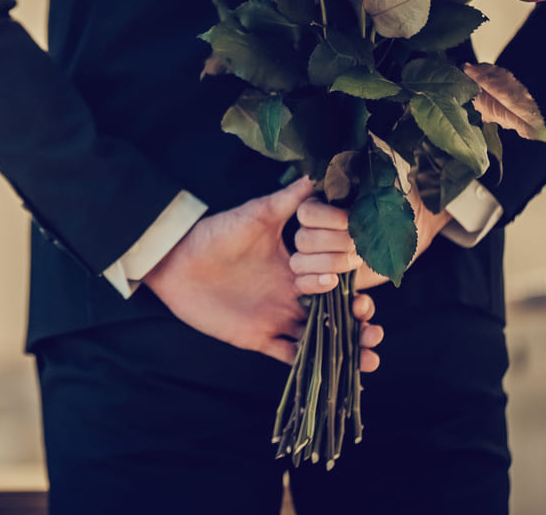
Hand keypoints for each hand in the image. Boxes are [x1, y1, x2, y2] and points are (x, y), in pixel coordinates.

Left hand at [143, 177, 381, 369]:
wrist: (176, 260)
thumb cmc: (216, 233)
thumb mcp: (257, 215)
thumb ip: (288, 200)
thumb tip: (319, 174)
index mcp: (296, 266)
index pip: (335, 280)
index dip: (351, 289)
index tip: (362, 294)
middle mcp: (290, 293)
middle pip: (335, 313)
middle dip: (359, 321)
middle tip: (370, 324)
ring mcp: (275, 317)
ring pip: (320, 338)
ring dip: (346, 348)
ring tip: (369, 357)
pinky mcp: (257, 337)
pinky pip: (290, 355)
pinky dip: (313, 364)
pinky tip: (336, 372)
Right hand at [291, 183, 452, 291]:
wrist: (406, 234)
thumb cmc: (395, 209)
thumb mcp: (387, 191)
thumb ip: (373, 179)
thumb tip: (360, 166)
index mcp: (321, 205)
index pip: (306, 213)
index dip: (328, 219)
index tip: (352, 221)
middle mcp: (312, 228)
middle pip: (303, 240)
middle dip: (336, 243)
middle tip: (361, 243)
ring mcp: (314, 254)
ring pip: (300, 263)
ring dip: (331, 263)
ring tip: (358, 259)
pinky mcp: (320, 276)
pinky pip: (302, 285)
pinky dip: (315, 285)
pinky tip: (334, 282)